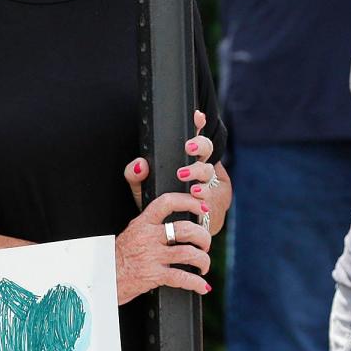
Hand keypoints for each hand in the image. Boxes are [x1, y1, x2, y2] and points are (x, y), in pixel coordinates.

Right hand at [115, 191, 211, 303]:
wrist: (101, 280)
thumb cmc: (116, 259)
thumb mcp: (130, 234)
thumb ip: (149, 226)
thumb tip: (172, 224)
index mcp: (142, 224)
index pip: (168, 202)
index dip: (190, 202)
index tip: (202, 208)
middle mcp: (148, 238)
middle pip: (186, 229)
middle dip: (203, 236)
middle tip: (205, 244)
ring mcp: (151, 257)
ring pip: (189, 253)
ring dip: (203, 259)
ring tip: (203, 264)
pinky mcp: (153, 276)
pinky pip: (182, 278)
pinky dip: (197, 283)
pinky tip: (203, 287)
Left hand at [125, 110, 230, 233]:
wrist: (172, 234)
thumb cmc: (157, 206)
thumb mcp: (142, 189)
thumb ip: (136, 175)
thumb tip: (140, 164)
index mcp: (184, 161)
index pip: (192, 140)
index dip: (197, 125)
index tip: (196, 117)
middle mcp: (199, 169)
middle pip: (206, 149)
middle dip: (199, 145)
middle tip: (188, 147)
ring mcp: (208, 185)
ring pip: (209, 170)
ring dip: (198, 170)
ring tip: (184, 175)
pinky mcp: (214, 201)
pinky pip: (212, 194)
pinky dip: (204, 192)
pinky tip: (196, 193)